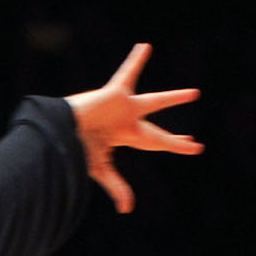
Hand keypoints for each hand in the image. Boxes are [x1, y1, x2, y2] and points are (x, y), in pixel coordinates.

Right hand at [65, 42, 203, 213]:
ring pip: (154, 102)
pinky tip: (145, 47)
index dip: (174, 145)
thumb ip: (117, 186)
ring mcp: (122, 107)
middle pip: (157, 132)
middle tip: (194, 142)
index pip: (154, 144)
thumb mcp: (100, 169)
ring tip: (195, 94)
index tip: (193, 146)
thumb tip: (127, 209)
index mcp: (123, 139)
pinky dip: (136, 59)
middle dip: (174, 140)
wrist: (60, 131)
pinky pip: (128, 72)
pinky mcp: (115, 92)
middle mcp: (126, 123)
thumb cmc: (75, 149)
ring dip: (173, 98)